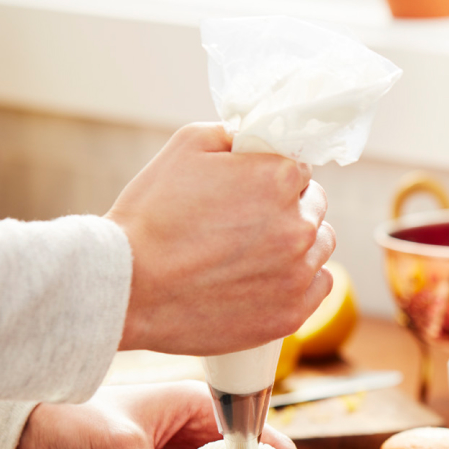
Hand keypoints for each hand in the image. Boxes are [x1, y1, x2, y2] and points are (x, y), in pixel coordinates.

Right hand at [105, 123, 336, 355]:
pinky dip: (302, 280)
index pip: (299, 170)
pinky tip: (273, 278)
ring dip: (299, 244)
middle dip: (289, 208)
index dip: (273, 178)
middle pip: (313, 207)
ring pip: (320, 247)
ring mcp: (297, 273)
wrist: (128, 286)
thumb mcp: (187, 146)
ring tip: (257, 252)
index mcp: (279, 179)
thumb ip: (235, 135)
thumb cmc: (151, 214)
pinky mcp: (290, 313)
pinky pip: (320, 286)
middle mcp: (299, 225)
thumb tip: (259, 141)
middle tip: (249, 223)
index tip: (250, 192)